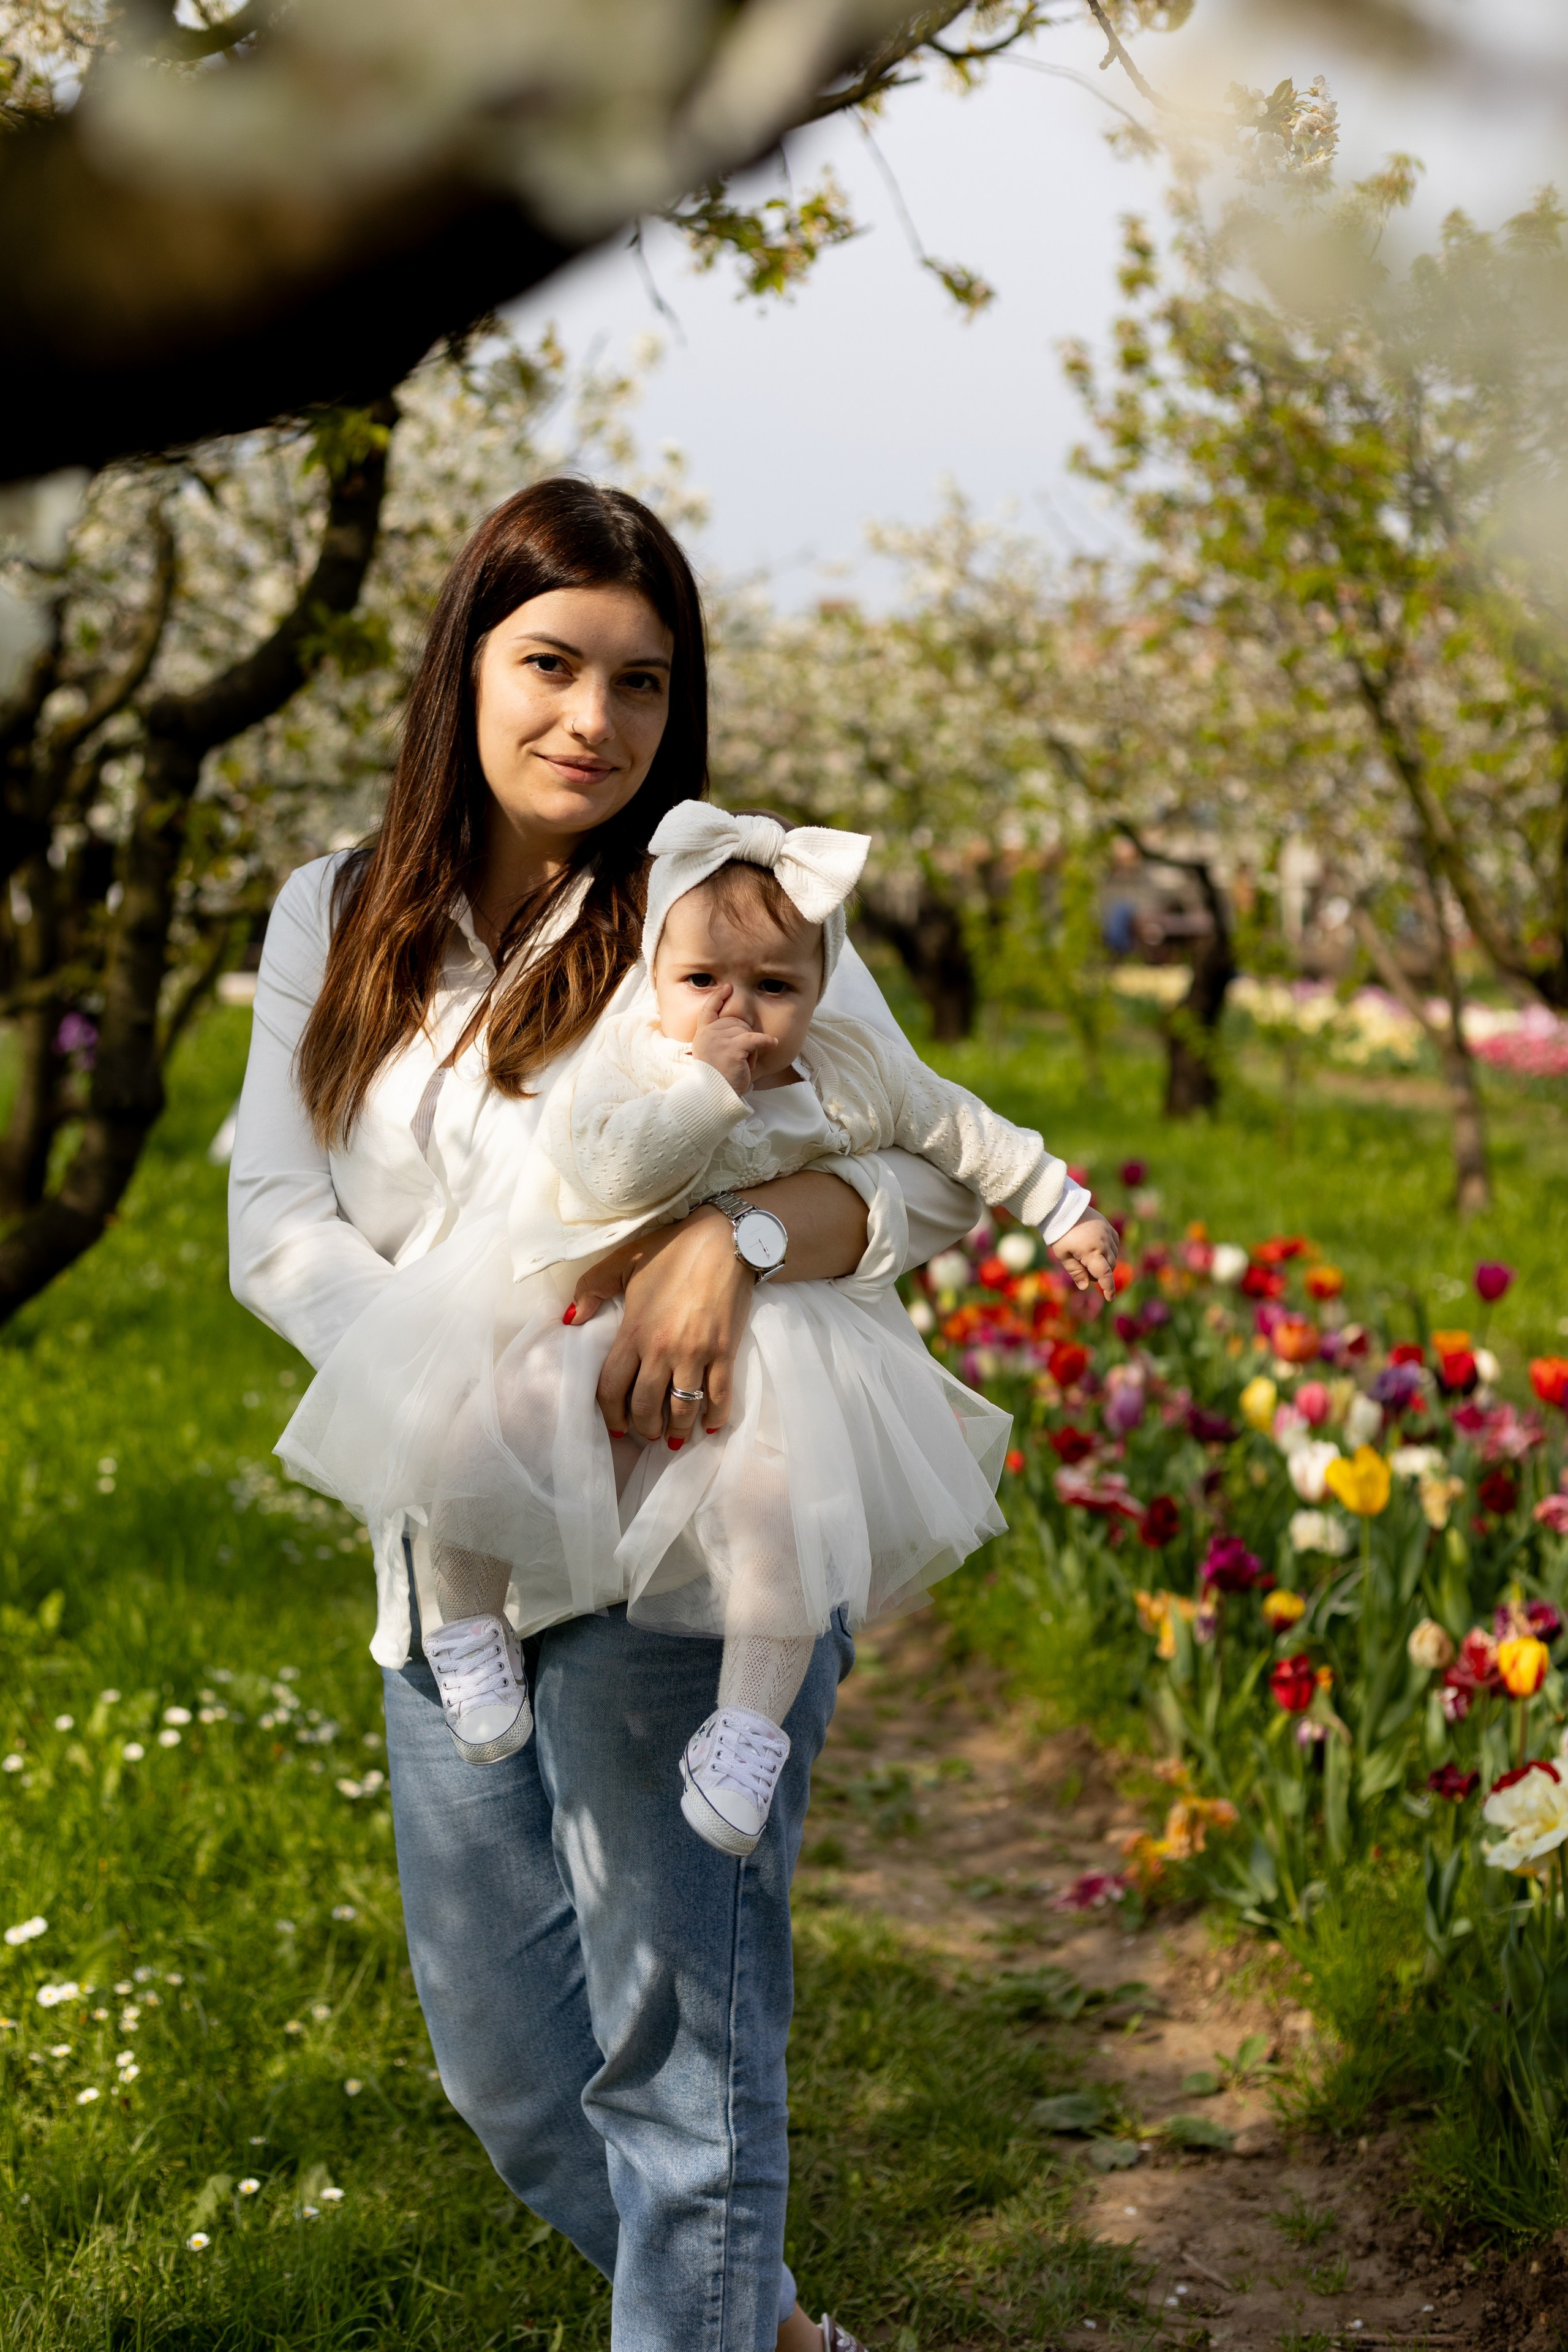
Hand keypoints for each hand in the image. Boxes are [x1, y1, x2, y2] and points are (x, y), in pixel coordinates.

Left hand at [569, 1209, 752, 1444]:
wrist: (726, 1239)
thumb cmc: (672, 1248)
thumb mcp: (623, 1260)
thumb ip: (592, 1288)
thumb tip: (570, 1319)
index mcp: (634, 1331)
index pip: (612, 1387)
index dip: (611, 1414)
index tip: (615, 1426)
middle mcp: (662, 1349)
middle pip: (645, 1406)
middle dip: (643, 1427)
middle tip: (645, 1433)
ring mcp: (696, 1353)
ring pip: (683, 1408)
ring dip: (676, 1430)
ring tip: (673, 1437)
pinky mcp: (725, 1352)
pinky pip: (720, 1397)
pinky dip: (715, 1418)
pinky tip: (709, 1428)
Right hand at [690, 983, 768, 1097]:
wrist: (714, 1096)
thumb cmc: (717, 1079)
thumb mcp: (712, 1054)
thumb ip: (720, 1038)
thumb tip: (742, 1027)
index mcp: (701, 1035)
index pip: (708, 1010)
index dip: (717, 998)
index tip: (727, 988)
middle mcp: (708, 1034)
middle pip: (736, 1022)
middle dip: (744, 1037)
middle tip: (741, 1059)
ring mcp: (720, 1039)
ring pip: (746, 1032)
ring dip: (751, 1048)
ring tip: (744, 1064)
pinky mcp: (733, 1047)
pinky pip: (755, 1038)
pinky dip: (766, 1041)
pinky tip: (772, 1043)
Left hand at [1052, 1211, 1118, 1301]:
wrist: (1062, 1208)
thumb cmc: (1059, 1233)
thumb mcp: (1063, 1255)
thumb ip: (1075, 1271)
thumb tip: (1084, 1286)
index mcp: (1091, 1252)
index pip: (1105, 1274)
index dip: (1108, 1288)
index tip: (1110, 1299)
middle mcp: (1104, 1243)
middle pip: (1109, 1267)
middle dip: (1099, 1273)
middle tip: (1082, 1267)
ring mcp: (1108, 1234)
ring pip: (1113, 1256)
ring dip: (1104, 1262)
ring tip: (1085, 1256)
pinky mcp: (1108, 1227)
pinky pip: (1114, 1244)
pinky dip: (1108, 1251)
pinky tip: (1096, 1248)